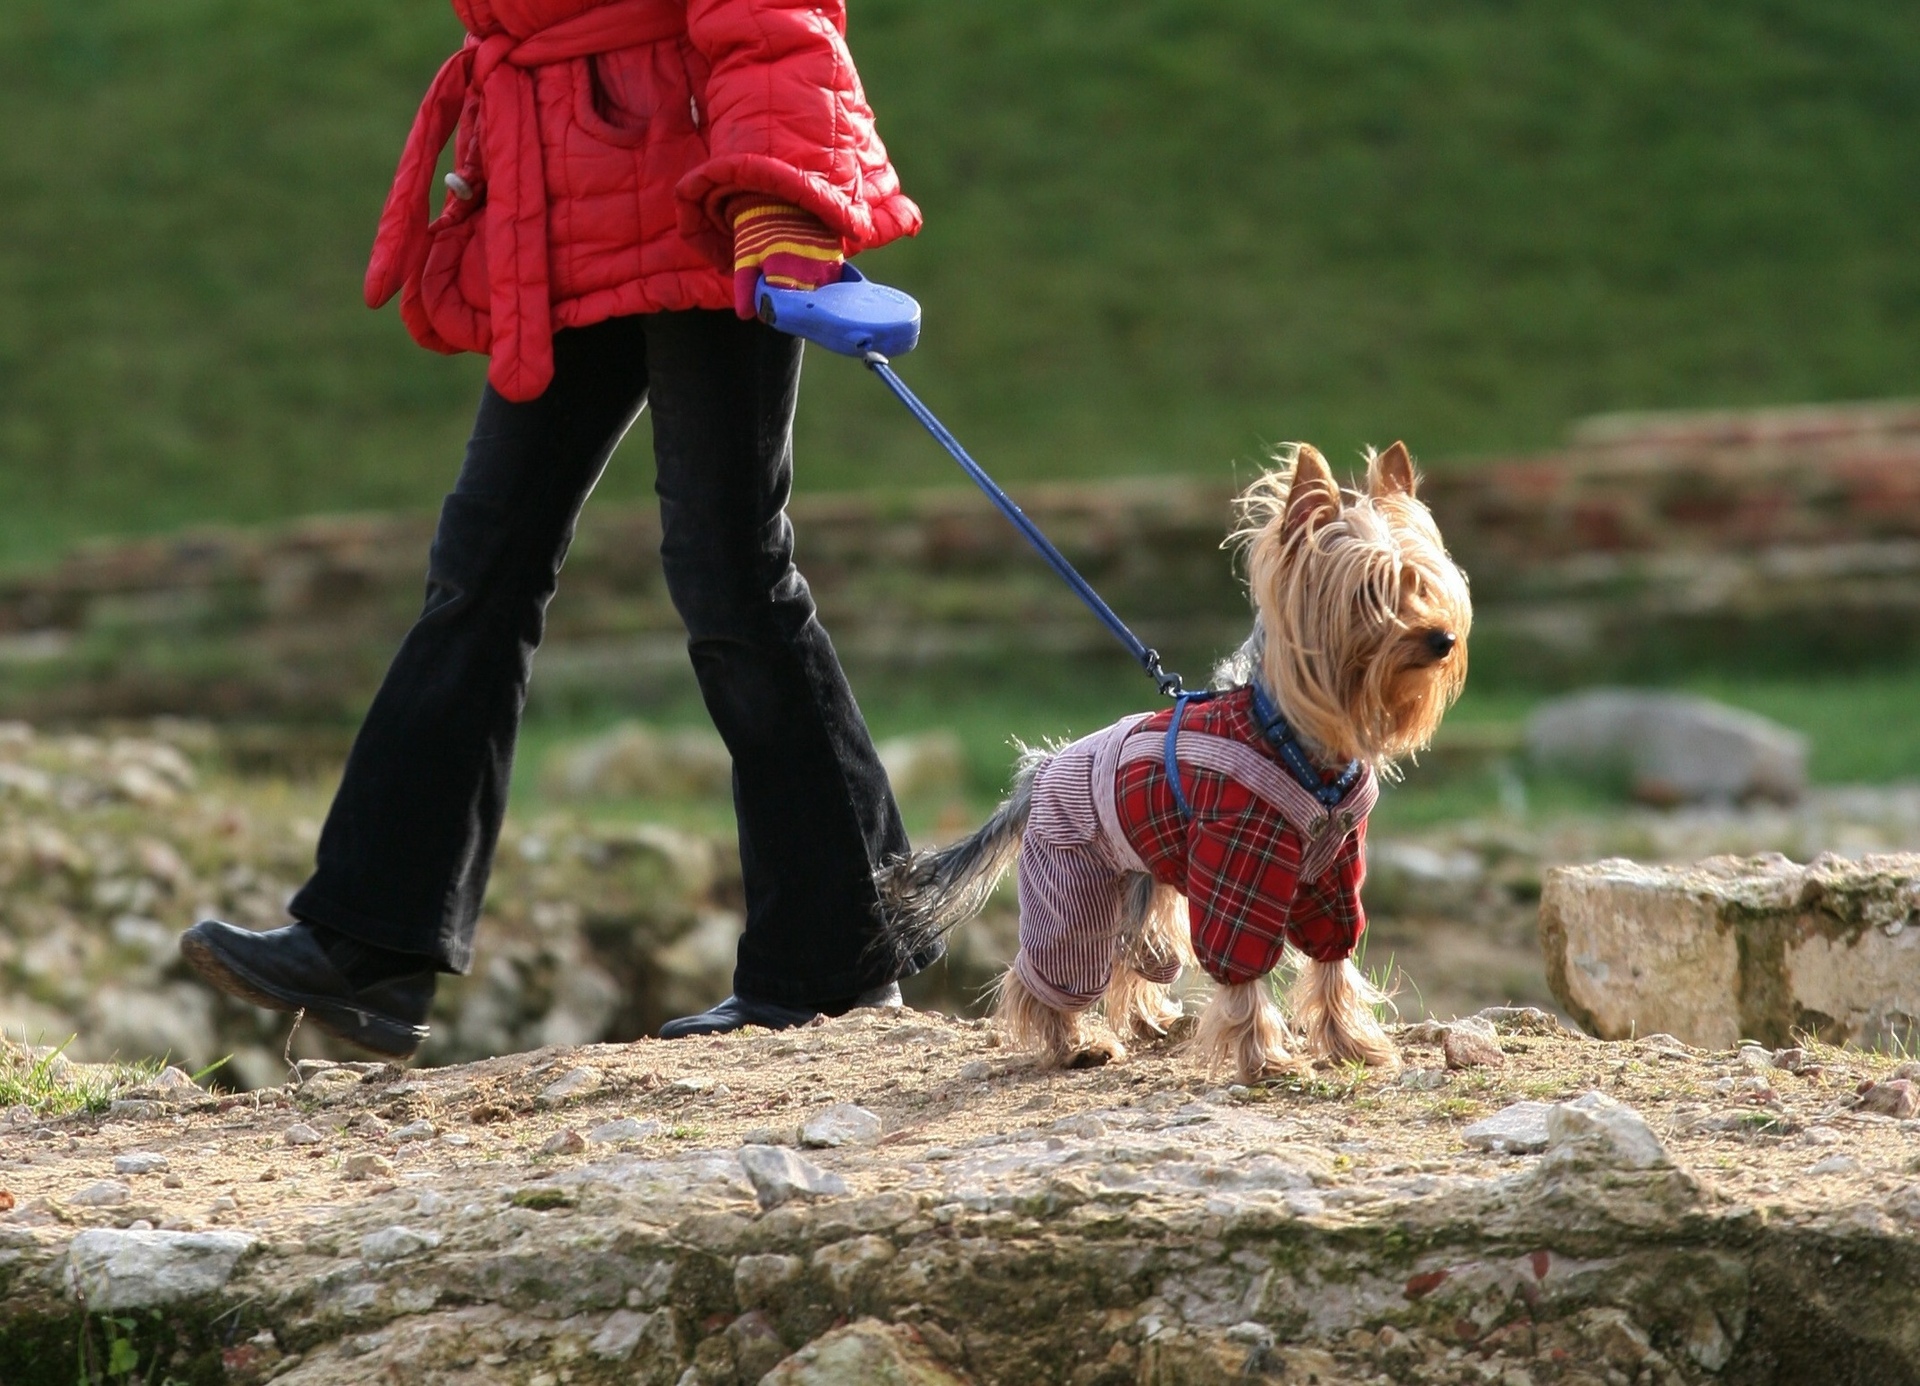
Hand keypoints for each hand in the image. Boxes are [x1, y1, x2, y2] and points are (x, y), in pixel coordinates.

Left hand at [731, 199, 843, 319]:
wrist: (780, 199)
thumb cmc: (759, 232)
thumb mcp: (746, 258)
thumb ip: (745, 288)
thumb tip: (745, 315)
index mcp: (784, 268)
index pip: (781, 305)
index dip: (771, 306)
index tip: (766, 297)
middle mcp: (809, 267)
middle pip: (803, 302)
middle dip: (791, 301)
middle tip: (779, 287)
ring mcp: (827, 262)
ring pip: (820, 294)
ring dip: (808, 293)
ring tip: (794, 277)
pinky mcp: (837, 255)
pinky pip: (832, 280)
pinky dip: (821, 282)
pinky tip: (808, 272)